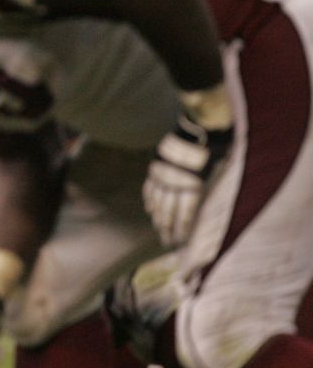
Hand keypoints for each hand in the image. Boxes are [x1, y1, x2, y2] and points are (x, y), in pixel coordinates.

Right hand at [143, 115, 231, 246]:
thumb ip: (208, 193)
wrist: (203, 124)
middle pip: (169, 211)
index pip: (185, 215)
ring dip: (157, 217)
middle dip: (167, 229)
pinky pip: (150, 186)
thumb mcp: (219, 174)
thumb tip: (203, 215)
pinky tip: (150, 209)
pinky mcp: (156, 165)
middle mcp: (176, 182)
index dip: (181, 230)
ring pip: (157, 201)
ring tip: (158, 228)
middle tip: (166, 242)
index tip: (179, 243)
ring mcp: (163, 174)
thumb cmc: (217, 149)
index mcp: (194, 185)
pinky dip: (149, 199)